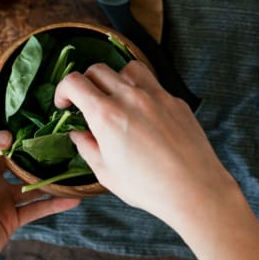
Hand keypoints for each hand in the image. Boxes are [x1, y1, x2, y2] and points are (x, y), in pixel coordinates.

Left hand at [0, 103, 79, 259]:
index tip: (21, 88)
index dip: (0, 106)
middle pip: (16, 149)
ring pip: (31, 178)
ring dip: (49, 170)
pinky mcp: (12, 217)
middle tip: (59, 120)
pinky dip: (55, 202)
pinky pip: (37, 207)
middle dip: (34, 136)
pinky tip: (74, 197)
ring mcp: (3, 195)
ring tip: (73, 157)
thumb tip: (7, 135)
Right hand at [55, 61, 233, 229]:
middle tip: (86, 102)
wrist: (196, 191)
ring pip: (127, 68)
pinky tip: (143, 113)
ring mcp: (155, 95)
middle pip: (97, 69)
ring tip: (116, 98)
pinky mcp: (175, 101)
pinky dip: (140, 91)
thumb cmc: (148, 187)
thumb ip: (86, 146)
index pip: (74, 82)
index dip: (62, 90)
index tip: (64, 104)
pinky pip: (152, 84)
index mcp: (106, 114)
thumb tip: (78, 133)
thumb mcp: (105, 172)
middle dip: (85, 83)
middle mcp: (129, 97)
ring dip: (114, 78)